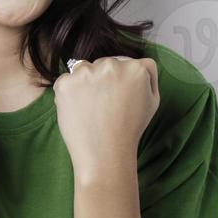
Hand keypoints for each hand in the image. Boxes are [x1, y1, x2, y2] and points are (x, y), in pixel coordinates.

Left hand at [54, 56, 158, 181]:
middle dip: (105, 81)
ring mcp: (86, 73)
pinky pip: (67, 81)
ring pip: (85, 70)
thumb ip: (147, 76)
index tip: (123, 99)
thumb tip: (135, 64)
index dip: (125, 83)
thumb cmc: (130, 129)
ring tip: (93, 109)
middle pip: (106, 64)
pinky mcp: (65, 83)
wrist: (105, 153)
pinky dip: (70, 94)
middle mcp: (111, 65)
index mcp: (136, 68)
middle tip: (106, 107)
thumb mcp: (152, 101)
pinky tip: (80, 110)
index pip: (129, 64)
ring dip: (87, 83)